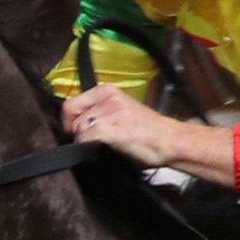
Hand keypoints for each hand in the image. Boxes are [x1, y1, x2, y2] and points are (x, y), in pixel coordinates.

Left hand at [62, 83, 238, 184]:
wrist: (170, 141)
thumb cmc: (147, 132)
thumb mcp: (119, 112)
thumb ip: (98, 111)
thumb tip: (73, 123)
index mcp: (108, 90)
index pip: (71, 102)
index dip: (69, 121)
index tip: (78, 132)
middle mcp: (109, 97)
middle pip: (71, 115)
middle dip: (76, 132)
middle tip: (90, 141)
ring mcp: (111, 111)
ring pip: (78, 128)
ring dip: (85, 141)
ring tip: (104, 145)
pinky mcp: (113, 128)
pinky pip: (86, 138)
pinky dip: (89, 148)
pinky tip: (104, 149)